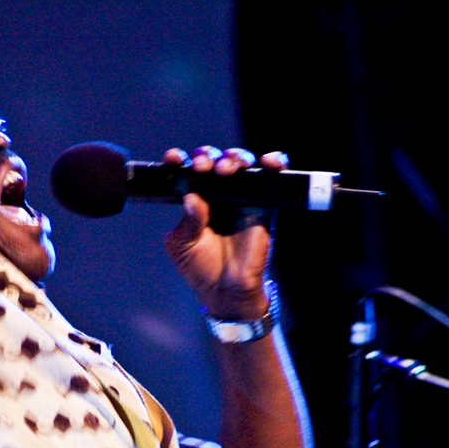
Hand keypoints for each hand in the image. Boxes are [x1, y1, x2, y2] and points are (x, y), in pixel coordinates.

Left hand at [164, 147, 287, 319]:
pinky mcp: (264, 205)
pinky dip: (275, 162)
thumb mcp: (182, 245)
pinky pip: (273, 178)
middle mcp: (217, 193)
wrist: (225, 290)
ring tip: (226, 170)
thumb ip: (187, 221)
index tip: (173, 159)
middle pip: (215, 160)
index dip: (179, 160)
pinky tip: (267, 163)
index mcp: (194, 199)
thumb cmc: (200, 267)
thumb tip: (192, 197)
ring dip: (234, 158)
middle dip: (207, 157)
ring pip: (242, 163)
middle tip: (203, 168)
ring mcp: (242, 197)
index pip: (186, 171)